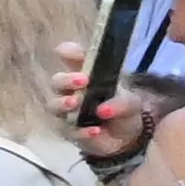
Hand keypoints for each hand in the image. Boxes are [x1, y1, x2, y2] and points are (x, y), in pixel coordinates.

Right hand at [51, 46, 151, 161]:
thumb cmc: (121, 108)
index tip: (67, 50)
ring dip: (64, 103)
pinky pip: (70, 131)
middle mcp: (69, 91)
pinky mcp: (68, 132)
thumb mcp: (130, 102)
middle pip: (57, 81)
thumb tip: (103, 109)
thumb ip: (121, 102)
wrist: (124, 135)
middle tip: (82, 80)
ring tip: (76, 103)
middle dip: (66, 80)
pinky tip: (95, 130)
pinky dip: (82, 131)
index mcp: (84, 75)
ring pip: (54, 106)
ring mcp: (65, 112)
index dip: (68, 52)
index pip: (71, 58)